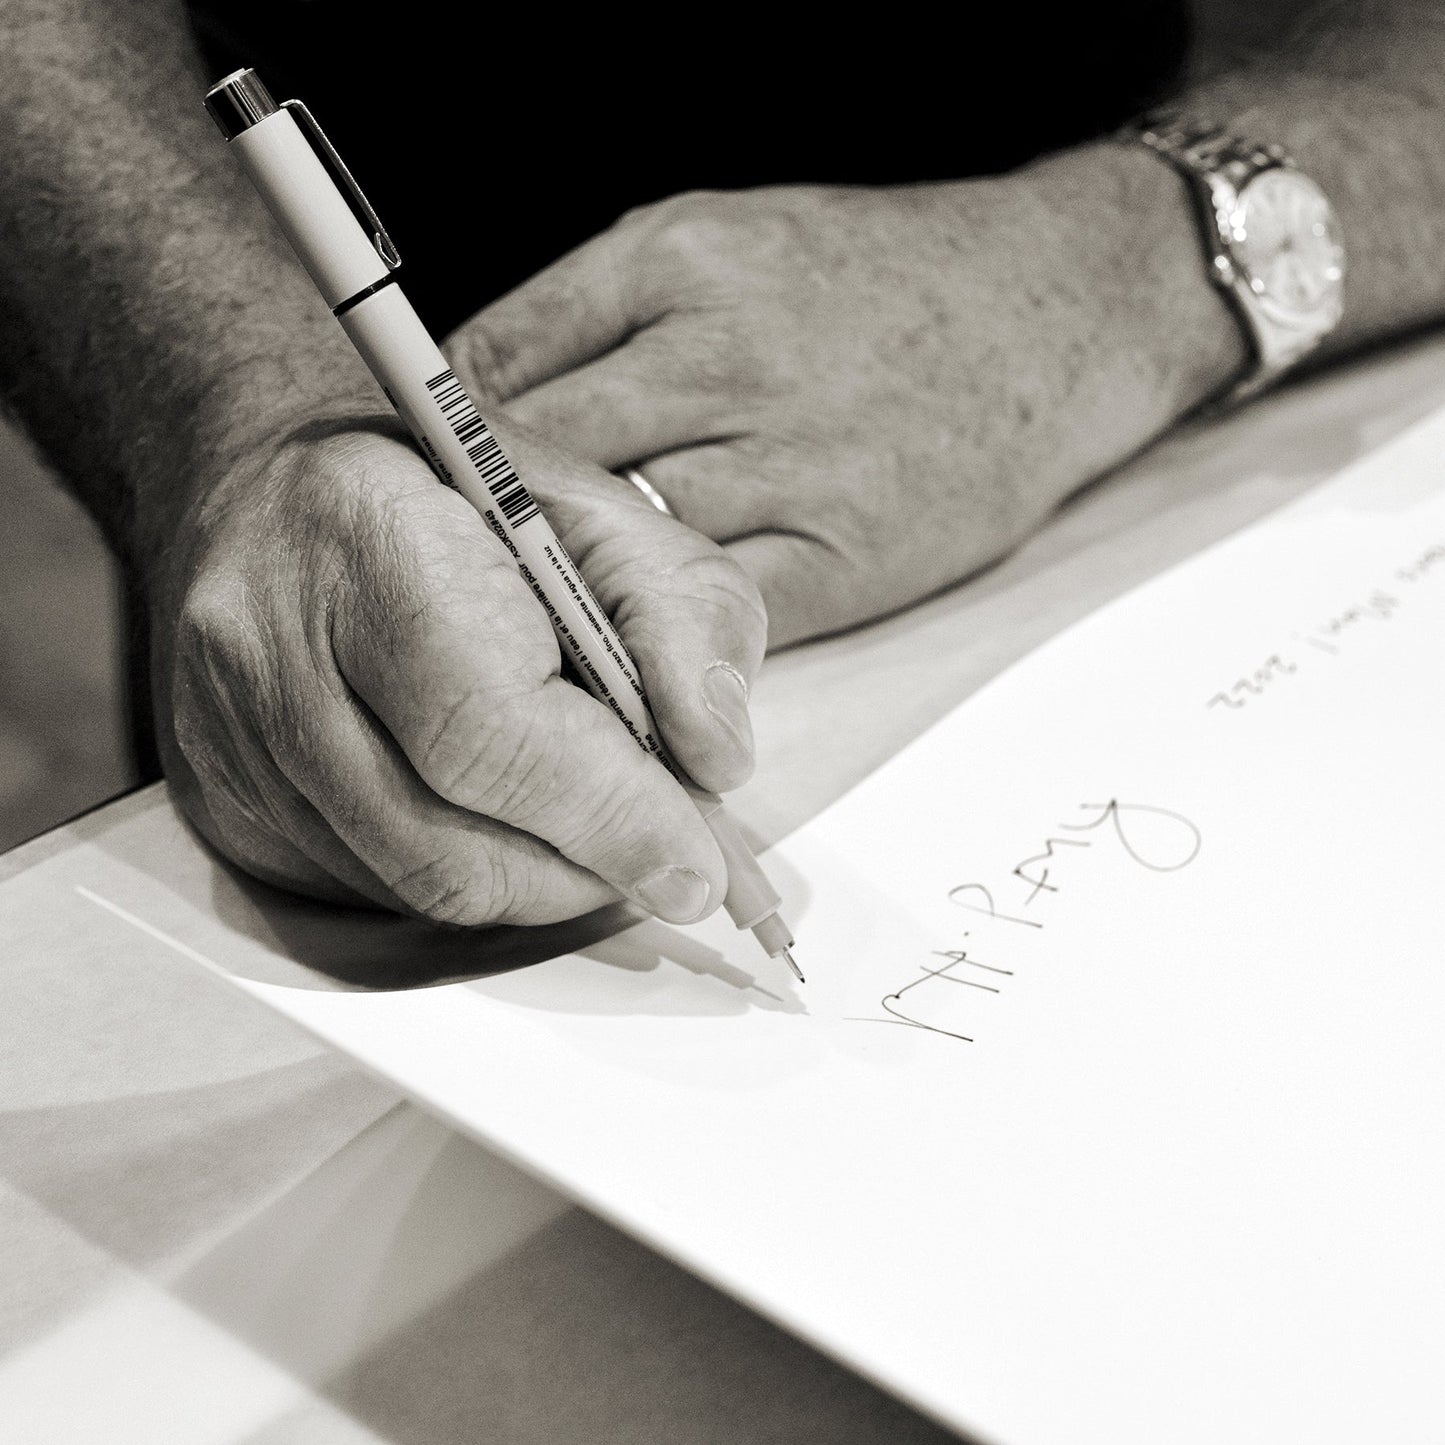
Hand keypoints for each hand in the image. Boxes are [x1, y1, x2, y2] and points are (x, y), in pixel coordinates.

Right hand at [146, 410, 766, 927]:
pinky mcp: (222, 802)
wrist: (275, 486)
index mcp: (368, 531)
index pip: (488, 727)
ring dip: (539, 886)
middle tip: (667, 861)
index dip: (608, 816)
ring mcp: (229, 737)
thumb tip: (717, 759)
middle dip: (587, 871)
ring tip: (598, 834)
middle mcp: (268, 643)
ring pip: (413, 886)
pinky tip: (507, 821)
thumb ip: (686, 617)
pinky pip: (370, 892)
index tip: (697, 865)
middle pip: (446, 841)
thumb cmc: (454, 496)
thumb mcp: (606, 514)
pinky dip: (470, 878)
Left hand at [448, 145, 1242, 645]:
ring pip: (618, 548)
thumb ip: (608, 307)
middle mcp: (728, 357)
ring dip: (563, 591)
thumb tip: (482, 394)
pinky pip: (712, 613)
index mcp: (684, 259)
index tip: (417, 484)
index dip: (443, 436)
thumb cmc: (883, 279)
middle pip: (543, 461)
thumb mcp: (731, 235)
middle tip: (442, 574)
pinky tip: (631, 640)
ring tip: (525, 621)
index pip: (503, 359)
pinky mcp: (844, 558)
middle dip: (484, 523)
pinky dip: (658, 635)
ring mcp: (790, 464)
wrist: (1059, 312)